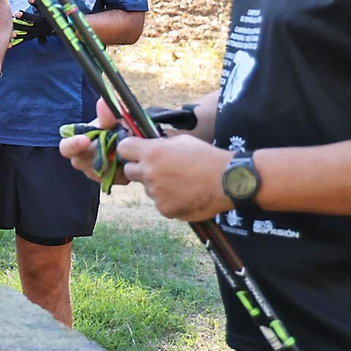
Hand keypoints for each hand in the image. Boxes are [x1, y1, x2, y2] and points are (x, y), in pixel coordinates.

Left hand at [10, 4, 56, 46]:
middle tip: (9, 22)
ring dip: (18, 34)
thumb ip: (36, 2)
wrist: (58, 23)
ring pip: (25, 35)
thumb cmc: (49, 12)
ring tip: (9, 33)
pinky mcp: (33, 37)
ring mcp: (36, 34)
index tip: (16, 13)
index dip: (24, 15)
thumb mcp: (44, 7)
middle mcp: (39, 28)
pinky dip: (17, 43)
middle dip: (18, 24)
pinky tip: (9, 45)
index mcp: (41, 20)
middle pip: (27, 27)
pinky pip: (24, 40)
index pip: (31, 18)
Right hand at [60, 100, 126, 185]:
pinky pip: (113, 177)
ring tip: (121, 149)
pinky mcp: (110, 179)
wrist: (128, 139)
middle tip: (110, 145)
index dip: (73, 144)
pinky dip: (121, 168)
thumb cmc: (111, 128)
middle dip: (95, 153)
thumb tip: (103, 102)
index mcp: (76, 143)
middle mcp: (82, 159)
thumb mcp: (109, 120)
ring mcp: (94, 171)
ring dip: (109, 160)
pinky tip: (127, 159)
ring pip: (98, 171)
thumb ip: (106, 115)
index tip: (85, 140)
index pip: (66, 148)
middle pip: (80, 162)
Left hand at [60, 102, 233, 220]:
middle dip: (139, 170)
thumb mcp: (181, 140)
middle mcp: (150, 173)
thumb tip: (148, 145)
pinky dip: (169, 200)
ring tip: (181, 182)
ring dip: (158, 186)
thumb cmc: (207, 157)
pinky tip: (186, 194)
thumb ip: (161, 144)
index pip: (123, 149)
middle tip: (158, 170)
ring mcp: (156, 193)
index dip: (128, 150)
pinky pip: (161, 204)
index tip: (134, 153)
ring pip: (148, 189)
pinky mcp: (165, 209)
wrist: (228, 181)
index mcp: (152, 152)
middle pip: (129, 172)